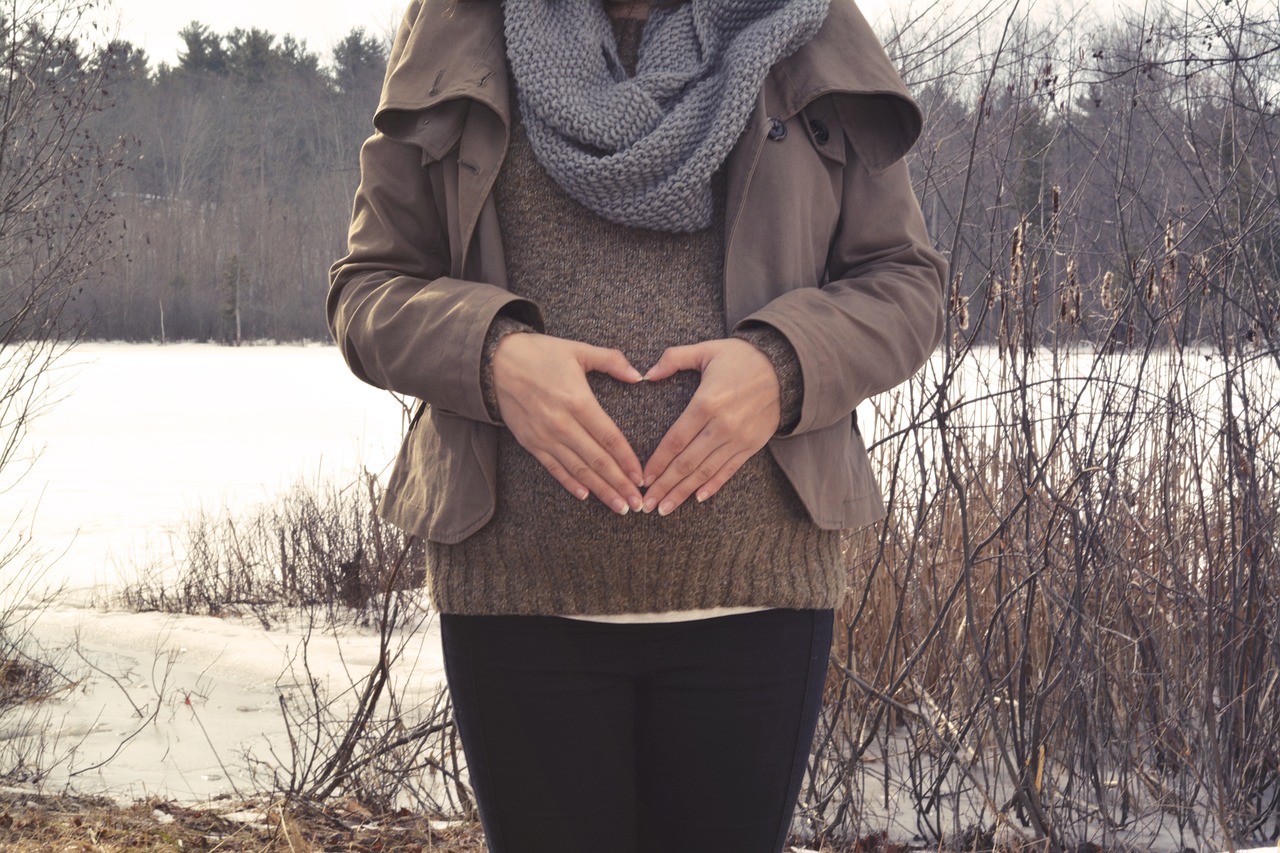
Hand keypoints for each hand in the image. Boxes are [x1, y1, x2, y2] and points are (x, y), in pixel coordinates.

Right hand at [492, 333, 645, 513]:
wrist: (495, 362)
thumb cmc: (539, 354)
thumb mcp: (578, 350)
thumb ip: (611, 361)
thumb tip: (639, 376)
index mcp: (578, 401)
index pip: (609, 438)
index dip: (627, 460)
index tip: (641, 478)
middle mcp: (562, 424)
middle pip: (597, 461)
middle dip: (619, 484)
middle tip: (638, 503)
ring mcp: (545, 436)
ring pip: (578, 470)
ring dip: (600, 490)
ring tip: (619, 506)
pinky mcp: (530, 443)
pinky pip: (554, 468)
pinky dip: (570, 483)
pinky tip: (585, 495)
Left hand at [641, 338, 780, 515]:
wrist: (786, 368)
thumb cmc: (742, 358)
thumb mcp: (706, 350)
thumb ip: (673, 359)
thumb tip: (646, 375)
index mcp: (706, 403)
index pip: (675, 440)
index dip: (658, 462)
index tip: (643, 478)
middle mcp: (722, 426)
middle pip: (687, 463)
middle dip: (664, 486)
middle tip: (646, 505)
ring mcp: (739, 439)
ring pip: (705, 472)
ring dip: (683, 492)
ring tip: (664, 508)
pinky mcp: (752, 446)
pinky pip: (729, 470)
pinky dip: (713, 486)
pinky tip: (697, 498)